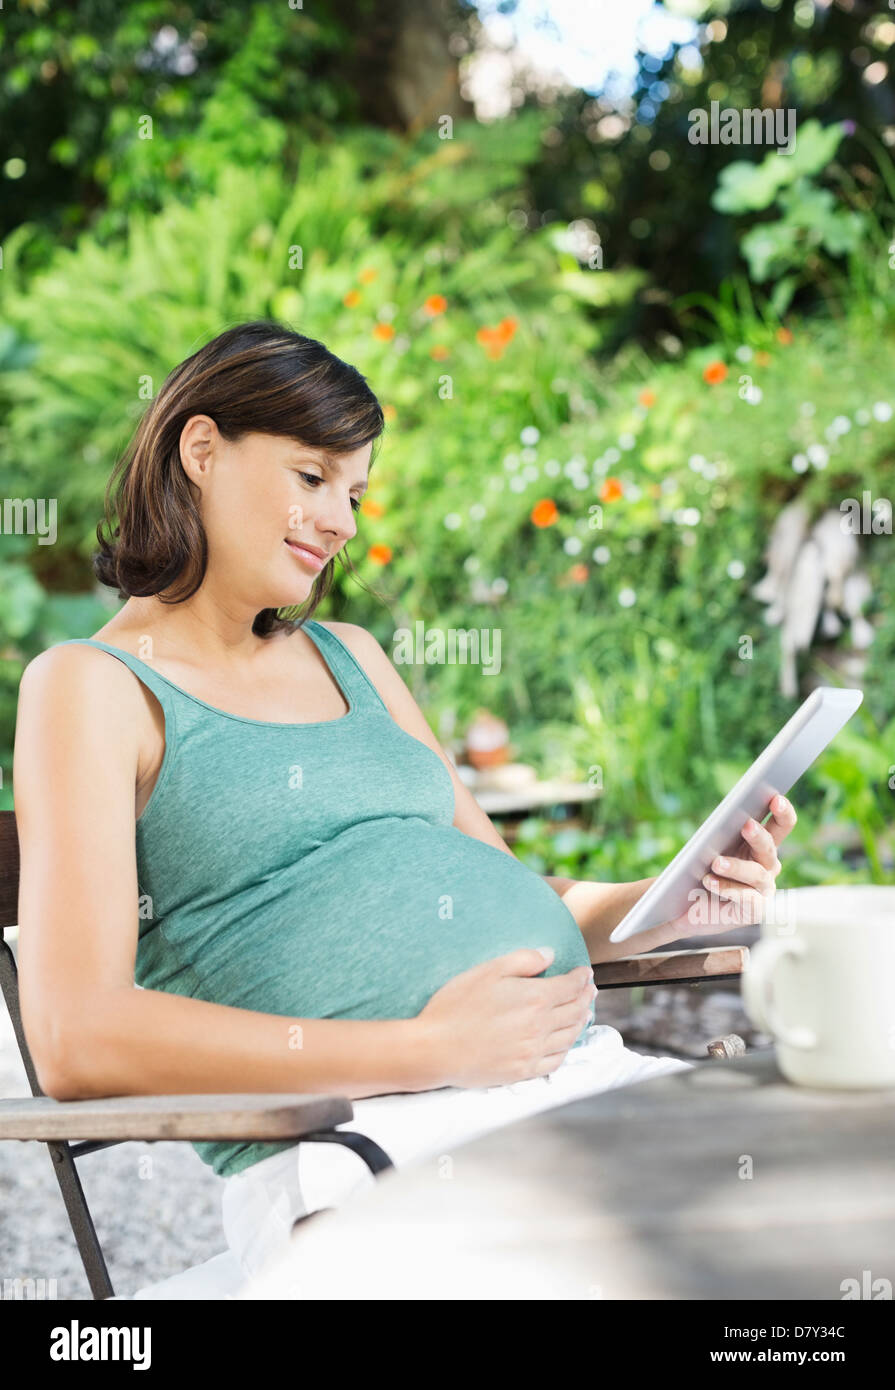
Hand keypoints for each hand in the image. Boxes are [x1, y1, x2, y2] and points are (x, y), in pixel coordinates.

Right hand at [416, 949, 596, 1088]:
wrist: (436, 1048)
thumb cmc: (456, 1006)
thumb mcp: (487, 971)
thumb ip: (523, 960)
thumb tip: (550, 955)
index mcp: (534, 998)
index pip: (570, 987)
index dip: (581, 978)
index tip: (585, 973)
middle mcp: (540, 1026)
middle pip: (575, 1011)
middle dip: (585, 997)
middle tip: (590, 990)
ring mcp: (533, 1051)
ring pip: (570, 1036)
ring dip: (581, 1022)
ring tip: (583, 1013)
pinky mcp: (524, 1071)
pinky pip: (556, 1061)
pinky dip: (566, 1049)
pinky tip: (565, 1043)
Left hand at [665, 794, 797, 936]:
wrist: (681, 906)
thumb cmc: (695, 871)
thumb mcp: (705, 847)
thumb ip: (719, 833)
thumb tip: (724, 820)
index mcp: (759, 844)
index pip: (781, 824)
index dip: (782, 811)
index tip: (775, 797)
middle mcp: (767, 865)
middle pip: (770, 847)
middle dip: (759, 835)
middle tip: (746, 825)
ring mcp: (764, 889)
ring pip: (757, 874)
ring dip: (736, 866)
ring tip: (715, 863)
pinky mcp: (755, 910)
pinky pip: (746, 898)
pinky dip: (727, 889)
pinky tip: (709, 882)